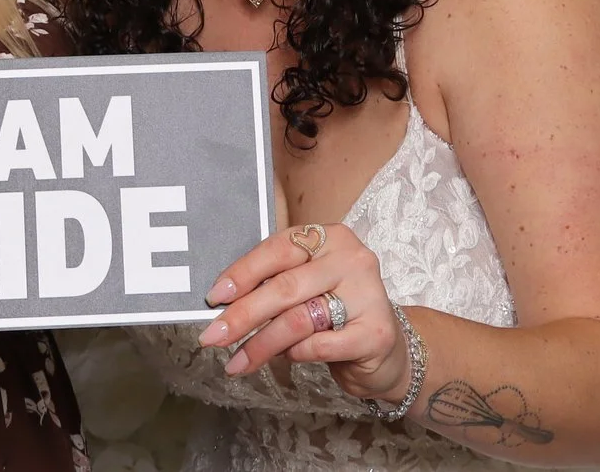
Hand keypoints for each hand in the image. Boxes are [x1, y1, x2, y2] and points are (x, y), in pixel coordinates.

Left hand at [198, 222, 409, 402]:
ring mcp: (367, 294)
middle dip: (243, 315)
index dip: (243, 272)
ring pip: (298, 319)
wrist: (386, 350)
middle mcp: (352, 259)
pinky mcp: (375, 333)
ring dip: (260, 344)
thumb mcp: (308, 287)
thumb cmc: (337, 313)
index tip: (215, 297)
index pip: (279, 249)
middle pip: (285, 286)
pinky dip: (296, 354)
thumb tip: (223, 303)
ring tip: (236, 362)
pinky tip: (287, 359)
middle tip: (212, 337)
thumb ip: (275, 284)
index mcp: (331, 237)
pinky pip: (319, 345)